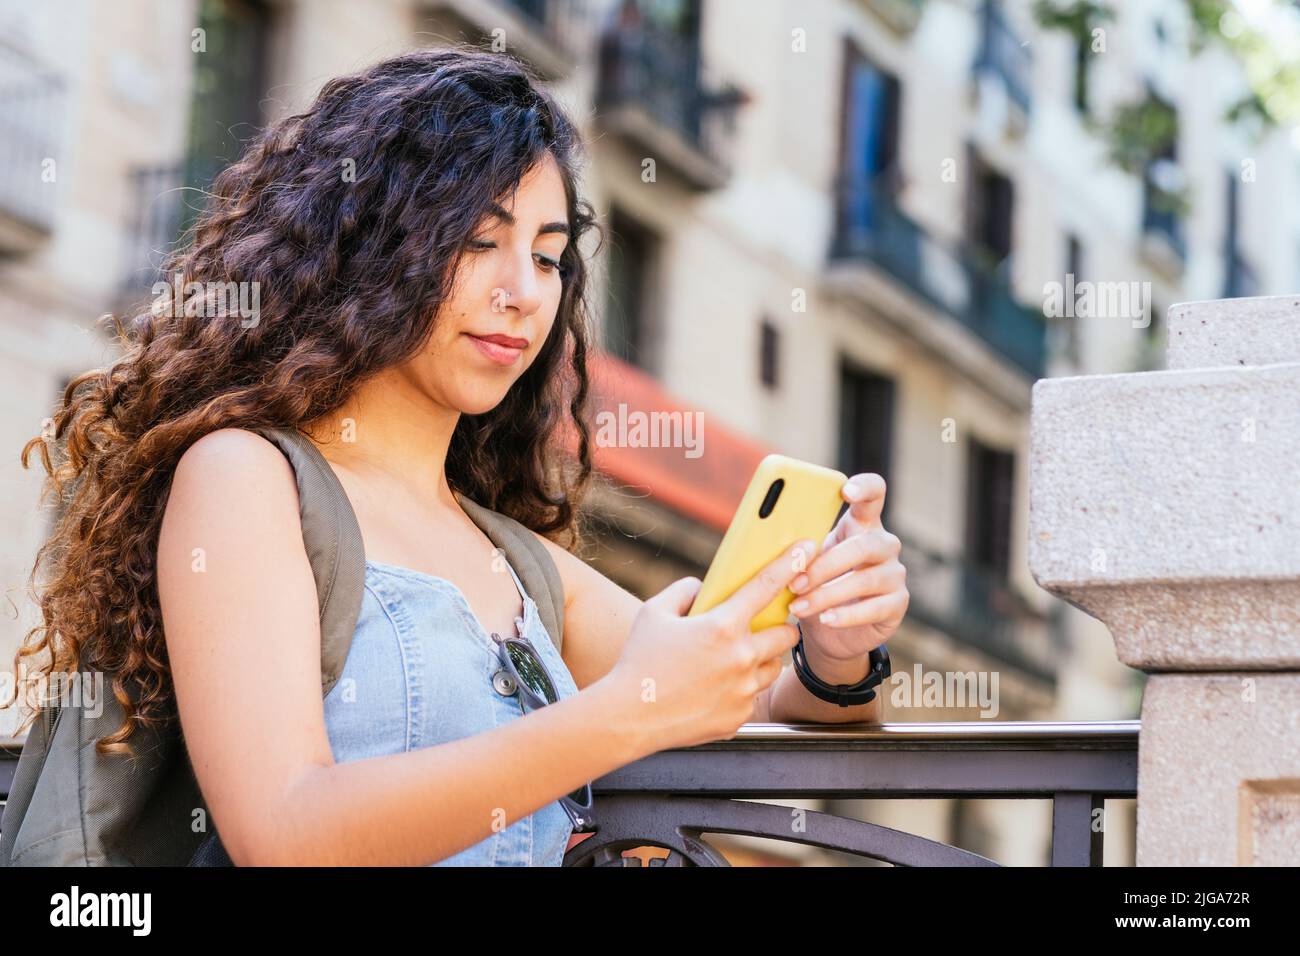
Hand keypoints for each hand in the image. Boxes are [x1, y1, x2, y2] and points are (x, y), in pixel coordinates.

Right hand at [603, 540, 815, 755]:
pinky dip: (742, 690)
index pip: (766, 586)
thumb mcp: (653, 612)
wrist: (628, 717)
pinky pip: (753, 697)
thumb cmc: (638, 661)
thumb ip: (683, 591)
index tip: (807, 548)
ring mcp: (743, 691)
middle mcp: (740, 658)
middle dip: (780, 628)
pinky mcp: (739, 717)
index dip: (790, 564)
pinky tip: (714, 690)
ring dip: (764, 659)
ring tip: (734, 661)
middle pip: (787, 635)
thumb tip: (701, 588)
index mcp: (722, 627)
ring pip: (774, 667)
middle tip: (760, 629)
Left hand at [787, 473, 907, 662]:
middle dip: (824, 565)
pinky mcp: (898, 603)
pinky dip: (846, 615)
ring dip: (827, 595)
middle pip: (862, 545)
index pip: (874, 494)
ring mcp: (895, 574)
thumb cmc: (816, 585)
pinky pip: (873, 608)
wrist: (833, 630)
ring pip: (864, 580)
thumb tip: (766, 542)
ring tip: (798, 607)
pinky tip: (826, 619)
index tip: (845, 489)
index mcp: (861, 524)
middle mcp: (884, 544)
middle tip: (793, 583)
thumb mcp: (806, 562)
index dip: (864, 487)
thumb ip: (798, 548)